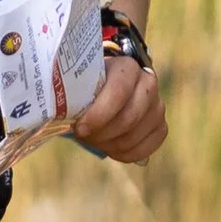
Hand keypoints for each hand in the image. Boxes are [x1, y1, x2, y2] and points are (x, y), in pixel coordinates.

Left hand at [71, 49, 167, 165]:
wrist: (107, 86)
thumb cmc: (88, 85)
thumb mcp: (81, 81)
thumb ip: (74, 92)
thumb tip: (59, 113)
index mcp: (127, 67)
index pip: (119, 92)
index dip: (99, 114)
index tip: (79, 128)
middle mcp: (148, 83)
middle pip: (129, 118)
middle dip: (102, 133)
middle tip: (83, 135)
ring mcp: (158, 106)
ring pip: (134, 136)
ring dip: (109, 144)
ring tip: (94, 139)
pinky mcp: (160, 126)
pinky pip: (145, 149)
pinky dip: (124, 154)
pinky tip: (110, 148)